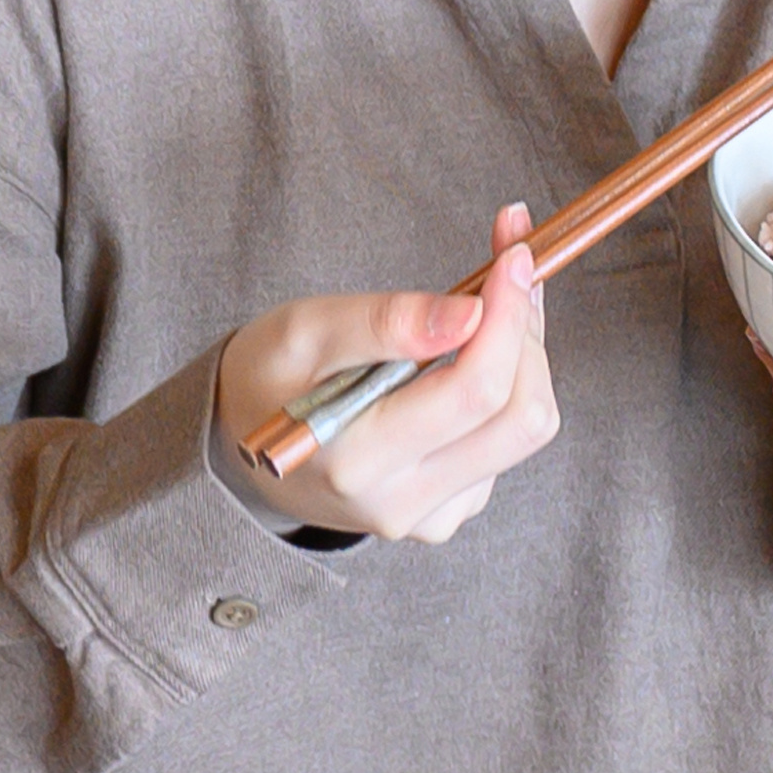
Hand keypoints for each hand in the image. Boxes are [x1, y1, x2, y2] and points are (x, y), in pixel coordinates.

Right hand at [218, 206, 560, 545]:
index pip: (473, 393)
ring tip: (489, 306)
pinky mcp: (448, 513)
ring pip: (524, 431)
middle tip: (510, 273)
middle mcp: (400, 502)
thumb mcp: (302, 332)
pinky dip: (506, 389)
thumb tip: (471, 314)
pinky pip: (505, 446)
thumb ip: (383, 323)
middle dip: (527, 335)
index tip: (515, 258)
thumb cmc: (269, 377)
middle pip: (519, 418)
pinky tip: (471, 356)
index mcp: (356, 461)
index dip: (509, 319)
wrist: (246, 442)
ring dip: (524, 357)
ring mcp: (429, 514)